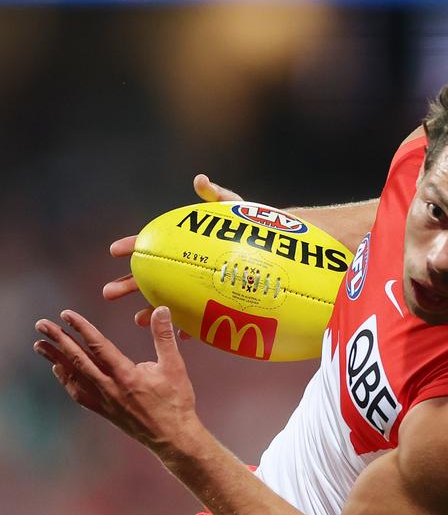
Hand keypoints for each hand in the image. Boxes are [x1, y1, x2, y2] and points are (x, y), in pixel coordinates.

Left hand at [33, 307, 200, 455]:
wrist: (173, 437)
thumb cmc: (176, 402)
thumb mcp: (175, 366)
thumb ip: (164, 337)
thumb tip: (161, 310)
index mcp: (126, 374)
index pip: (98, 346)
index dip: (81, 328)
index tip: (66, 314)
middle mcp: (110, 387)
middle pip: (78, 359)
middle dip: (59, 340)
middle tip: (42, 325)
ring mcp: (104, 400)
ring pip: (74, 376)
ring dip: (55, 358)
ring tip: (39, 345)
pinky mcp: (104, 411)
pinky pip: (79, 394)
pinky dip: (66, 380)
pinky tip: (58, 370)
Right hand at [103, 174, 242, 327]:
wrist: (272, 246)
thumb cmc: (247, 225)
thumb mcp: (232, 207)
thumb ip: (216, 195)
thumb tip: (200, 180)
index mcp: (180, 243)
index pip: (150, 244)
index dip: (131, 246)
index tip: (115, 250)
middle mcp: (183, 266)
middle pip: (149, 276)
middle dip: (128, 285)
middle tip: (108, 293)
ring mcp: (195, 285)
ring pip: (167, 299)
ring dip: (151, 310)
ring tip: (138, 321)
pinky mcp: (212, 302)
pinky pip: (197, 316)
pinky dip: (189, 324)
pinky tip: (182, 334)